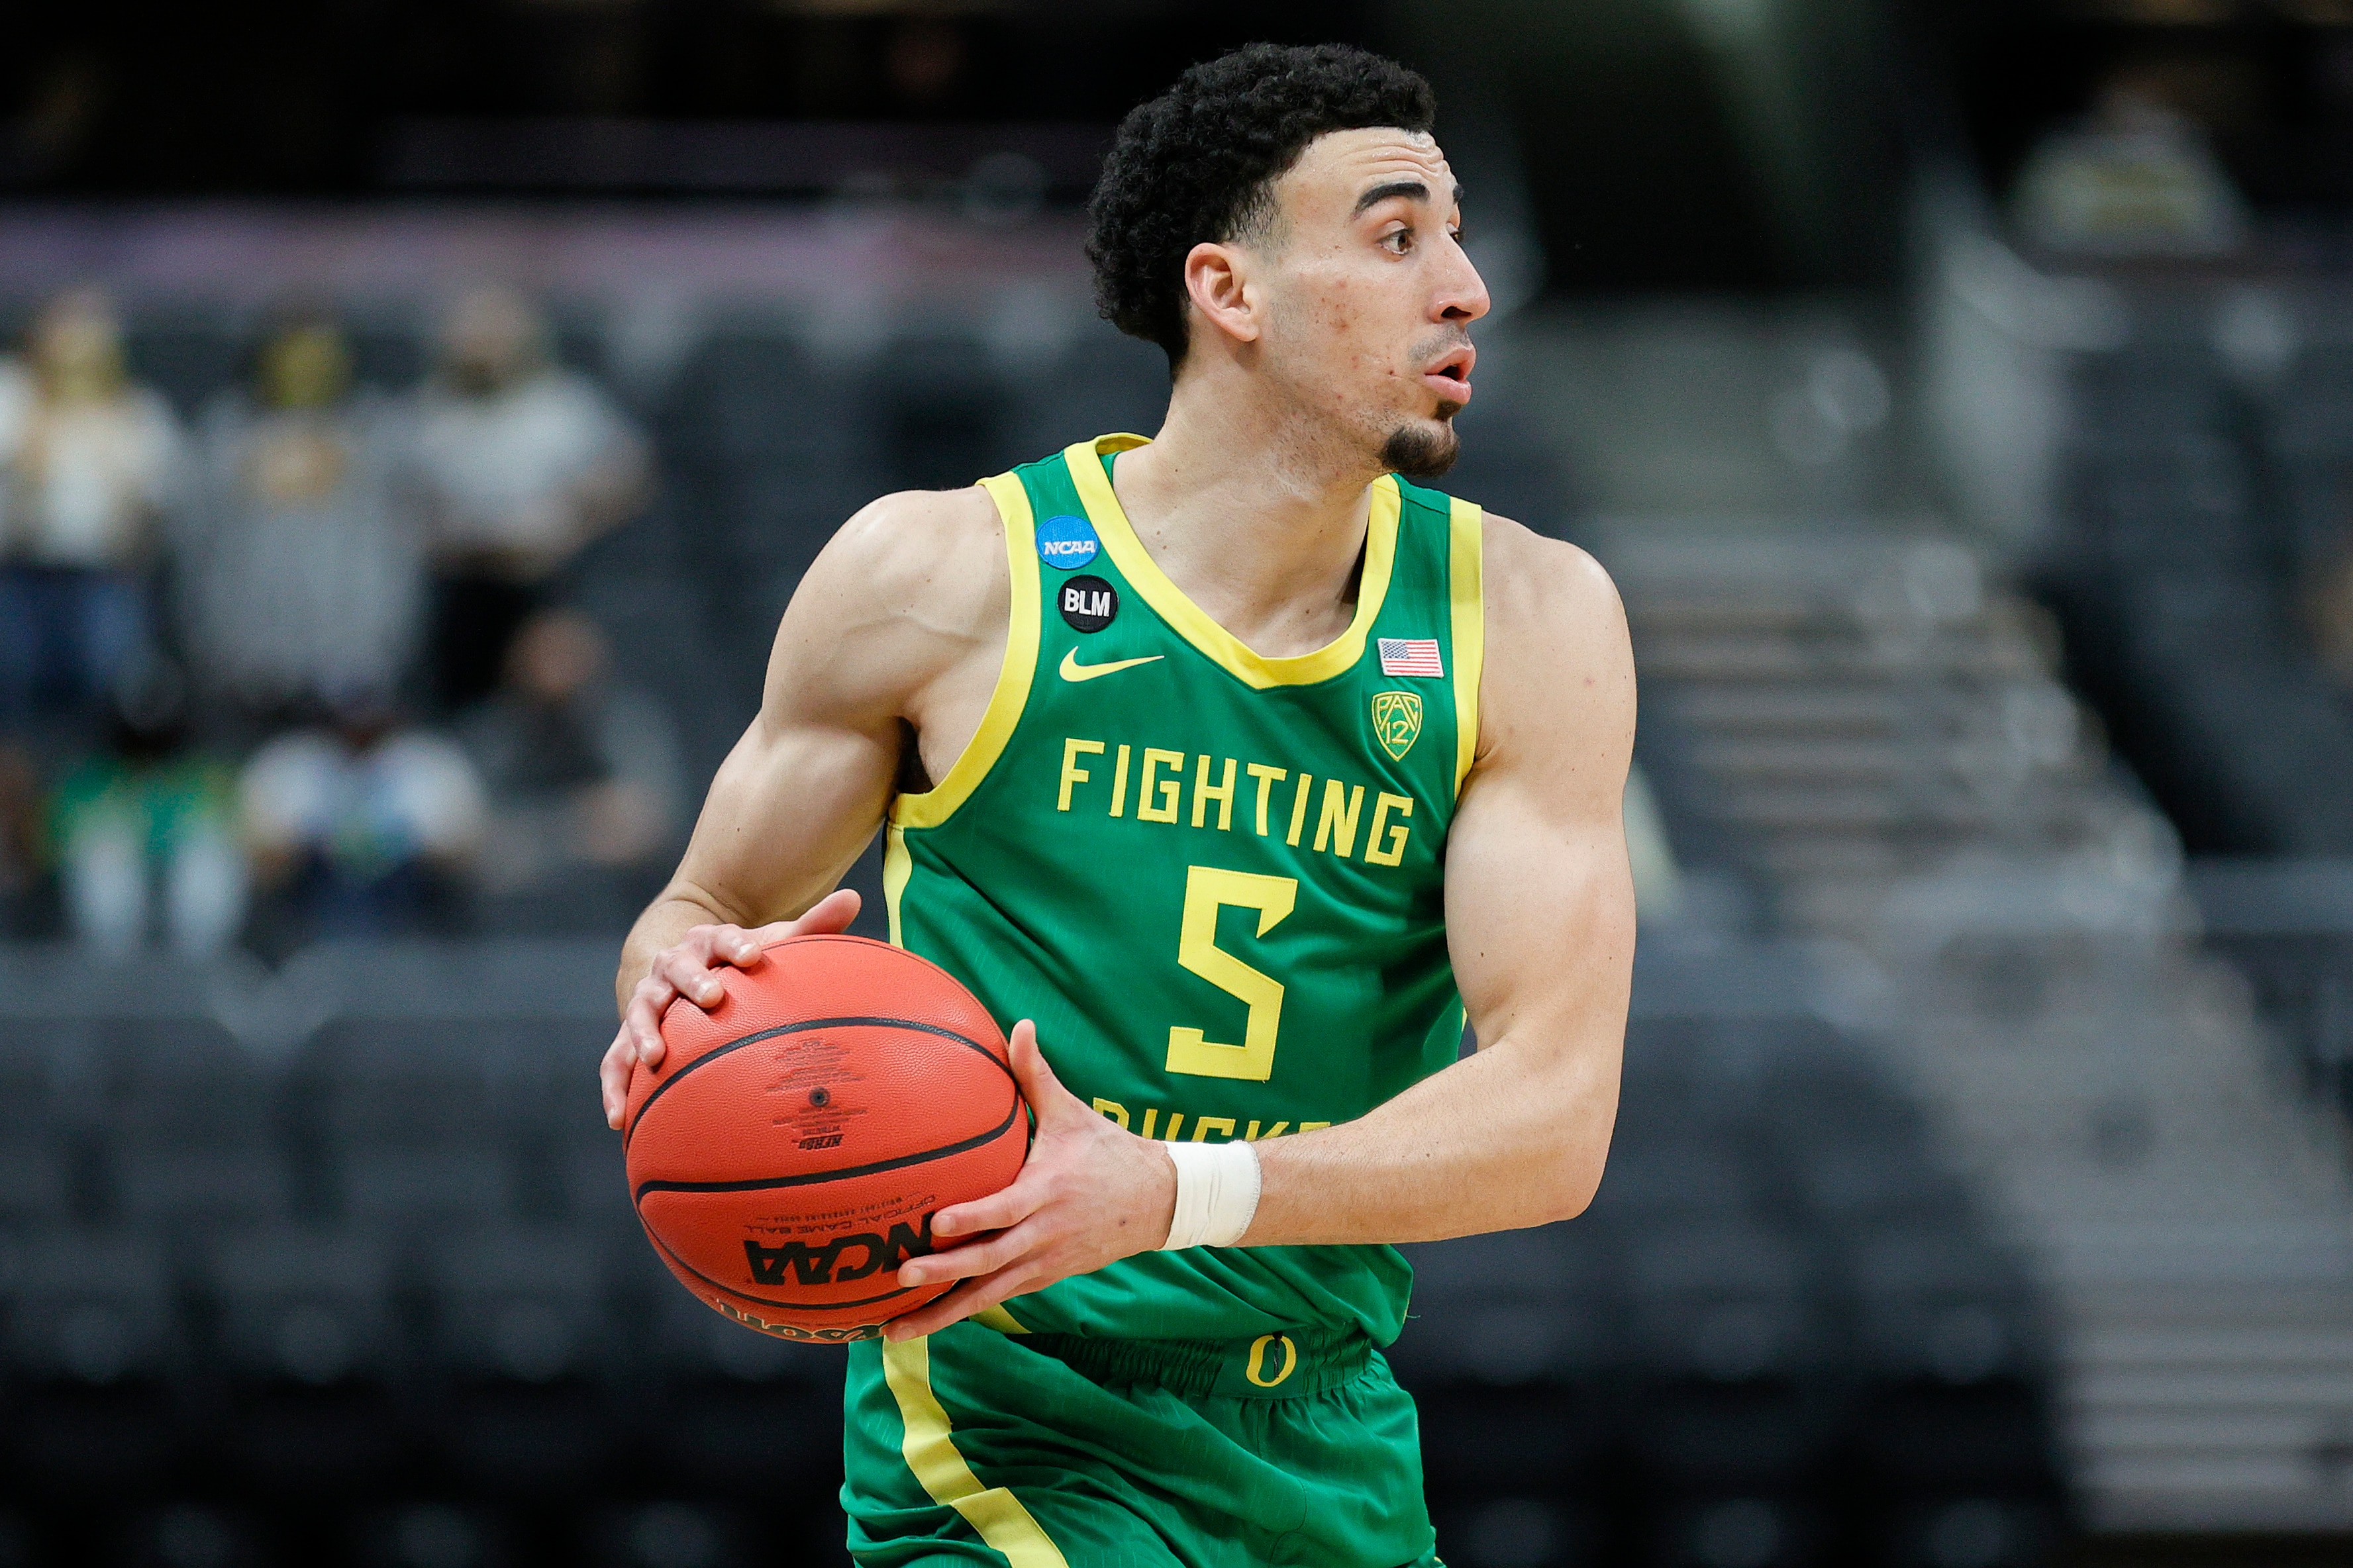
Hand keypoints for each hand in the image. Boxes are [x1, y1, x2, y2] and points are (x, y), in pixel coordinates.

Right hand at [599, 888, 860, 1127]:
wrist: (690, 968)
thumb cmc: (743, 961)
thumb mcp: (773, 943)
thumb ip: (813, 926)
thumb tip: (854, 898)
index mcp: (710, 942)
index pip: (722, 938)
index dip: (736, 945)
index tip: (754, 957)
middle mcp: (673, 966)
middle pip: (677, 969)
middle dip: (692, 982)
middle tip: (712, 997)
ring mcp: (648, 999)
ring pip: (640, 1012)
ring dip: (643, 1032)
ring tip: (655, 1057)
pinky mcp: (630, 1034)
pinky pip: (615, 1060)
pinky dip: (615, 1087)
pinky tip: (620, 1119)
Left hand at [883, 1019, 1176, 1340]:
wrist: (1159, 1202)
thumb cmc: (1107, 1151)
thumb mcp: (1074, 1113)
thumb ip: (1038, 1075)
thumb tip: (1019, 1025)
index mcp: (1049, 1191)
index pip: (1007, 1210)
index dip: (973, 1219)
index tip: (936, 1223)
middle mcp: (1044, 1234)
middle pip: (990, 1261)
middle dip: (944, 1272)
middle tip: (900, 1276)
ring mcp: (1044, 1263)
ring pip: (988, 1294)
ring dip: (941, 1313)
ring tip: (892, 1330)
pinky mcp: (1043, 1278)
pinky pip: (996, 1299)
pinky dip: (959, 1312)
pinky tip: (920, 1325)